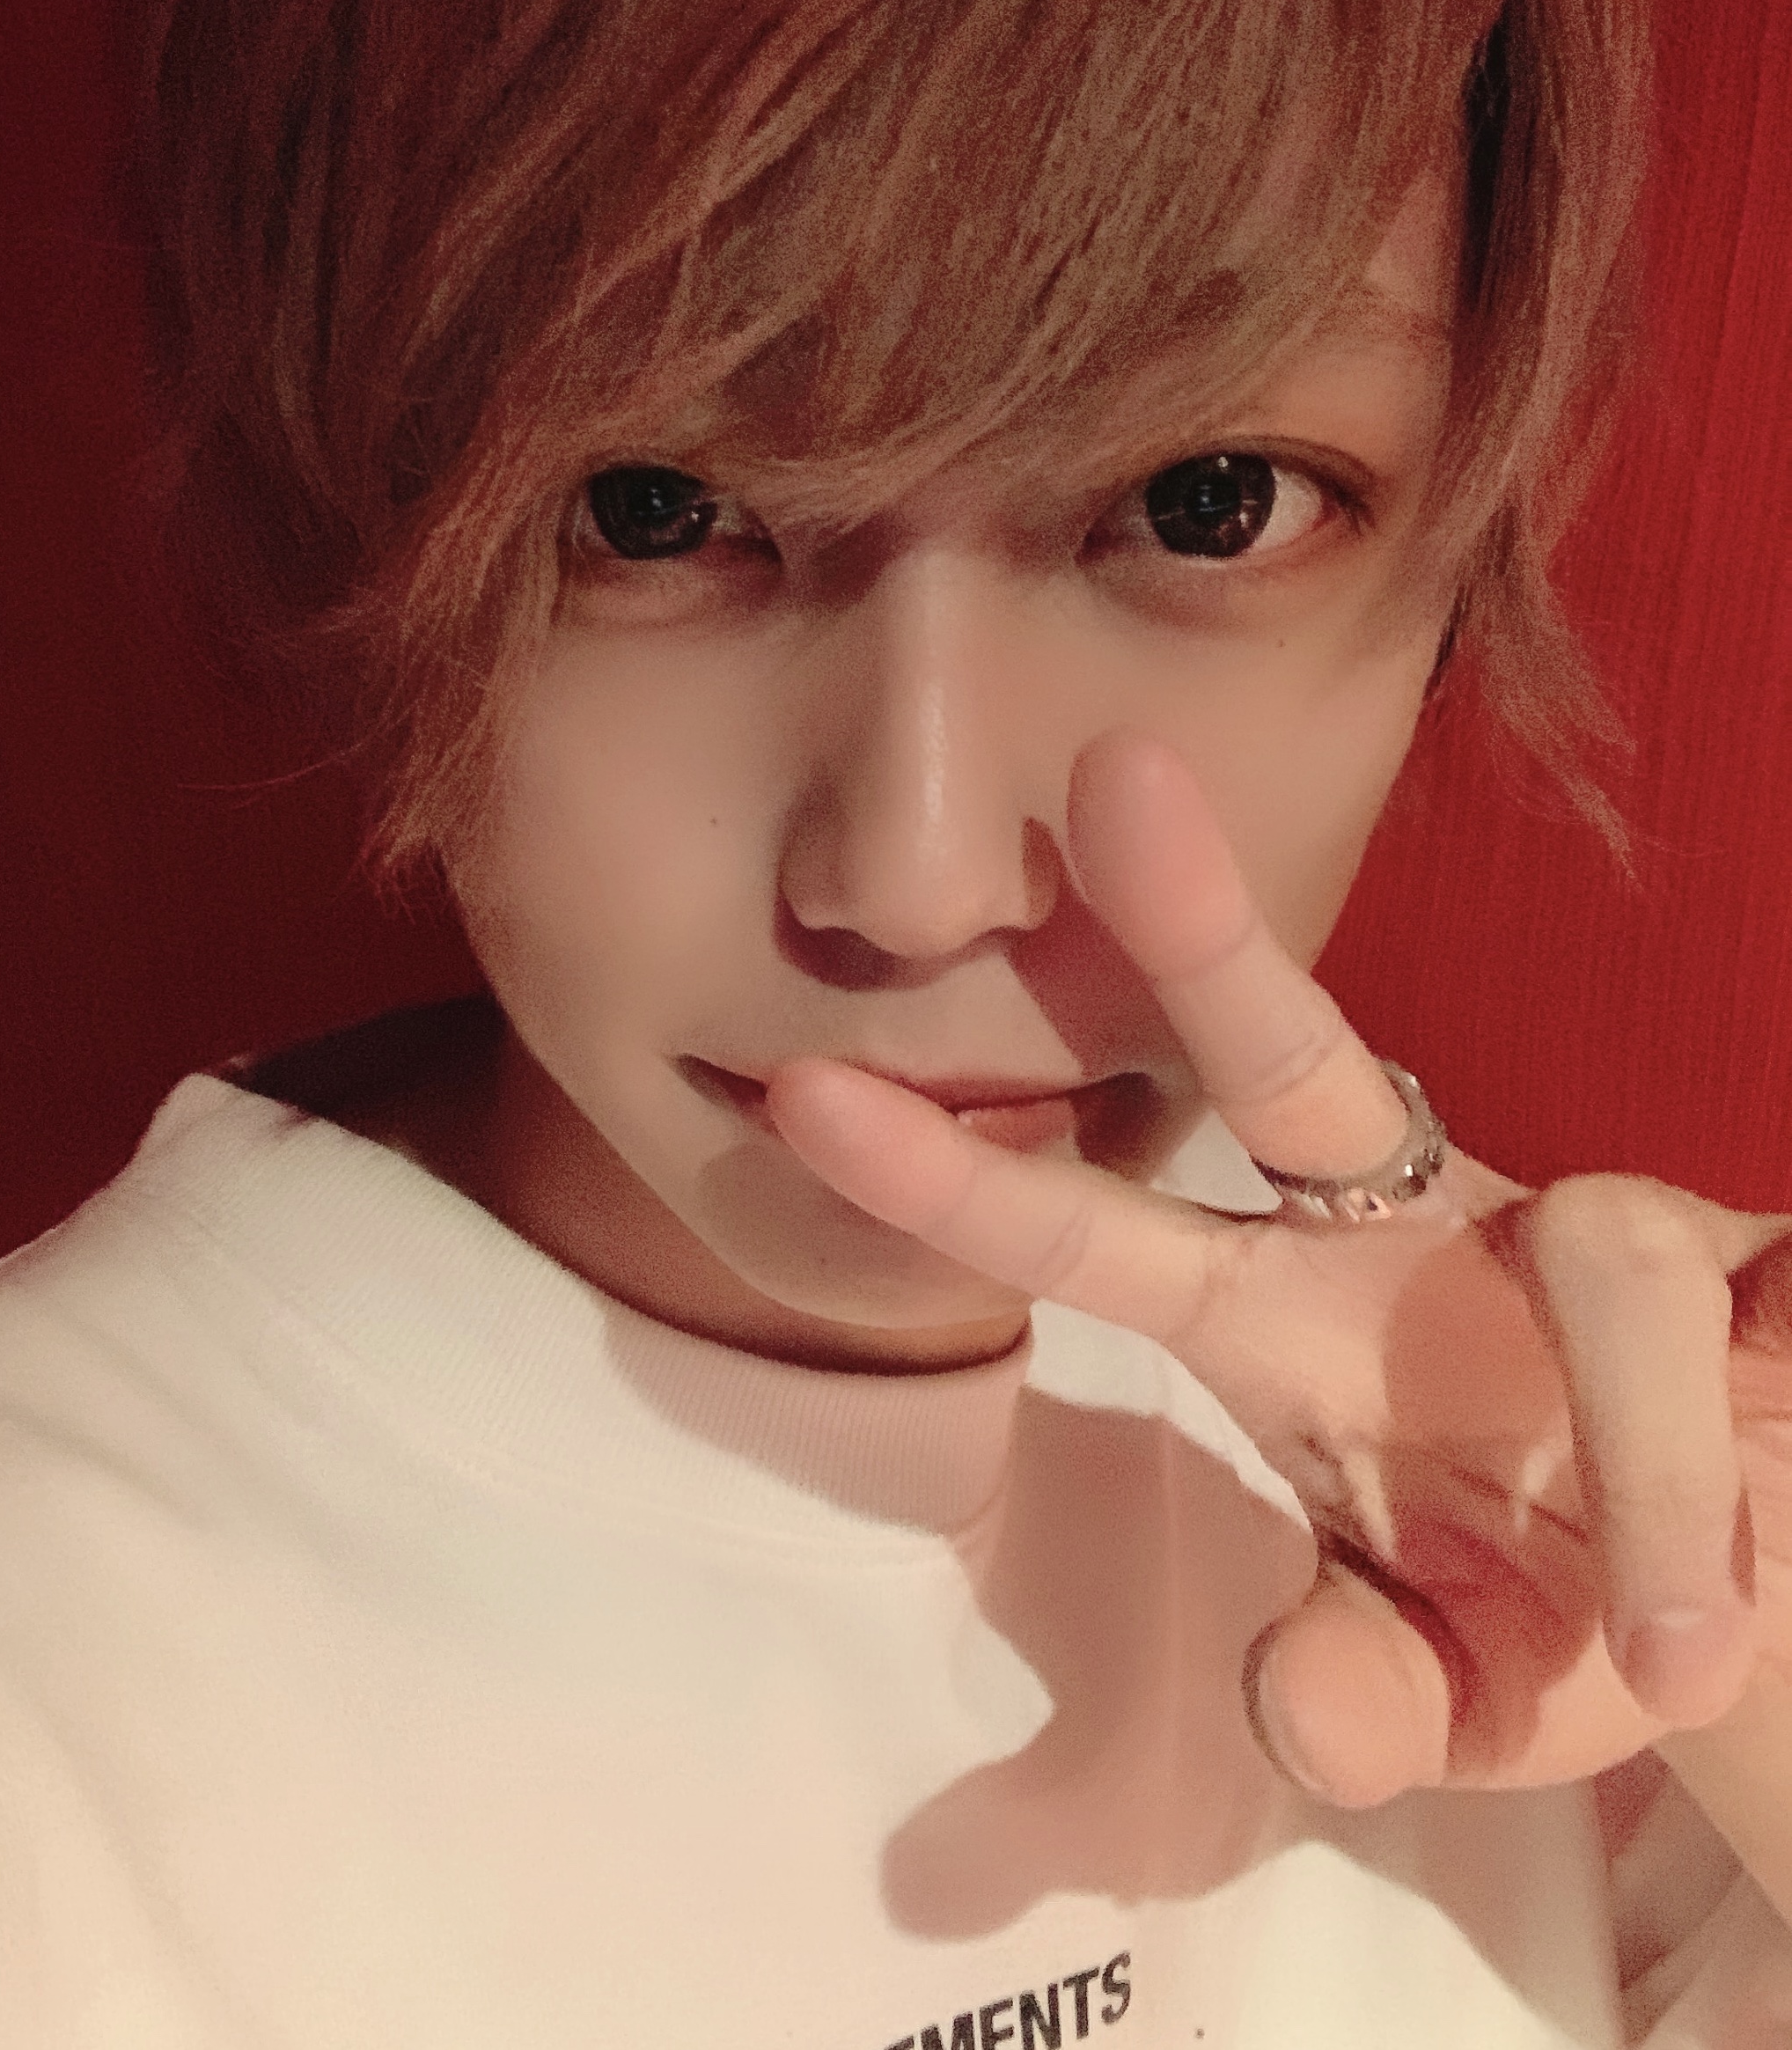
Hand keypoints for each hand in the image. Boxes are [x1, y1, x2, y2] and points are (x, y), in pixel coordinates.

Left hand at [767, 732, 1791, 1807]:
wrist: (1768, 1615)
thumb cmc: (1561, 1617)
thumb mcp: (1449, 1691)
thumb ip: (1355, 1705)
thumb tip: (1296, 1713)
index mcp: (1297, 1329)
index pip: (1106, 1236)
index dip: (964, 1176)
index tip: (801, 1102)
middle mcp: (1424, 1243)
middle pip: (1297, 1059)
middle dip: (1206, 928)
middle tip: (1112, 780)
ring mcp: (1600, 1234)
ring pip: (1608, 1264)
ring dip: (1655, 1482)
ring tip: (1687, 1653)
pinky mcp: (1763, 1262)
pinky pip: (1758, 1320)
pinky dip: (1752, 1475)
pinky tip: (1783, 1546)